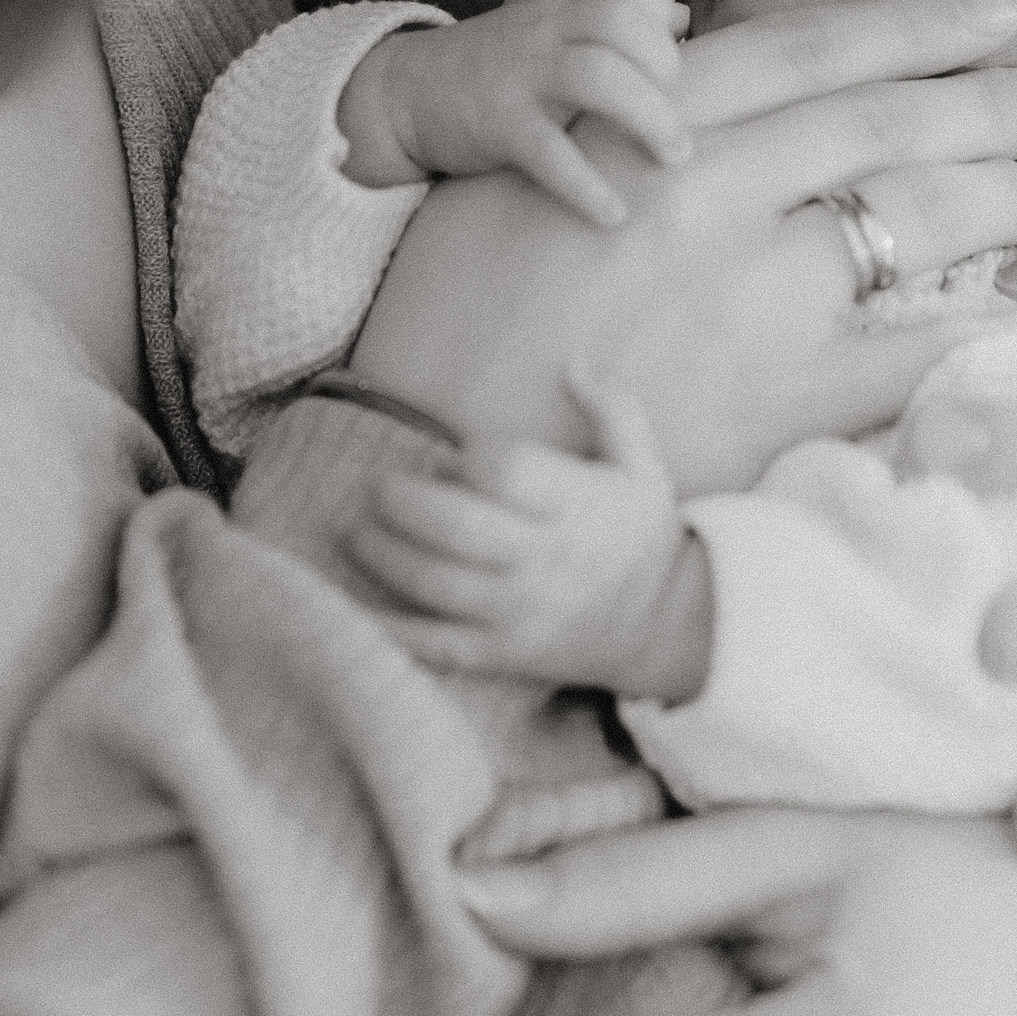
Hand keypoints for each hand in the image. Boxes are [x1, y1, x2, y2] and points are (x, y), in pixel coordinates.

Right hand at [339, 0, 687, 227]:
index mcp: (556, 4)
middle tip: (683, 114)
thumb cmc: (483, 58)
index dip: (657, 10)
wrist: (400, 98)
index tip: (674, 44)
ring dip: (647, 118)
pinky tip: (615, 213)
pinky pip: (549, 152)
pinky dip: (586, 184)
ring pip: (597, 77)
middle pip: (620, 24)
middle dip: (664, 67)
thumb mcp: (520, 3)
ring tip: (672, 158)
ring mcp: (518, 76)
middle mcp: (541, 31)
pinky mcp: (497, 126)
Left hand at [344, 374, 709, 699]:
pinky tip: (352, 605)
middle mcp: (544, 560)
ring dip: (382, 554)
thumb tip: (572, 362)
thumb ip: (611, 408)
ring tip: (353, 531)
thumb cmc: (638, 535)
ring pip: (434, 584)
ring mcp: (519, 612)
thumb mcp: (642, 466)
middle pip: (457, 528)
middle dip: (402, 502)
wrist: (664, 627)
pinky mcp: (500, 654)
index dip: (468, 458)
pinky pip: (434, 645)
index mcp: (577, 507)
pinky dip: (387, 628)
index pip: (507, 472)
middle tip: (376, 486)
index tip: (453, 457)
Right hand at [353, 0, 1016, 494]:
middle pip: (886, 121)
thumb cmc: (448, 318)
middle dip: (995, 101)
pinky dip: (996, 329)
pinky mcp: (778, 399)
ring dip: (1001, 203)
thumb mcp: (501, 165)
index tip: (999, 4)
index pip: (809, 47)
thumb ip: (570, 48)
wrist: (429, 466)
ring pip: (920, 220)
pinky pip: (923, 350)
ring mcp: (752, 295)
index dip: (916, 21)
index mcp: (648, 127)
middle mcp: (711, 191)